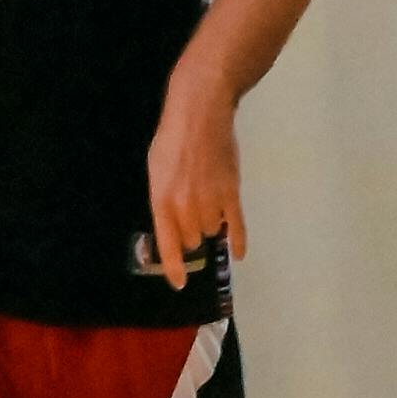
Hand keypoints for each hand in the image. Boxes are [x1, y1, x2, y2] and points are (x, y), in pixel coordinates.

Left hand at [144, 64, 247, 287]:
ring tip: (208, 203)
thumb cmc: (173, 138)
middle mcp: (186, 207)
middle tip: (191, 213)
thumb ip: (164, 200)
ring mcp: (211, 202)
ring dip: (210, 226)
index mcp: (162, 200)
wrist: (200, 114)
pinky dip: (238, 242)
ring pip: (212, 232)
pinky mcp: (231, 193)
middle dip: (191, 233)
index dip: (173, 268)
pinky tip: (239, 253)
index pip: (168, 245)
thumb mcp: (157, 170)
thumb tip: (173, 224)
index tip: (179, 283)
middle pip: (192, 240)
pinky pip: (236, 227)